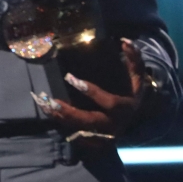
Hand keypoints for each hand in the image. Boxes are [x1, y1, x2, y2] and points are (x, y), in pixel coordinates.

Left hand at [32, 39, 147, 140]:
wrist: (136, 114)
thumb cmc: (132, 89)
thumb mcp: (137, 74)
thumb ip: (134, 57)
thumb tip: (124, 40)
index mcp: (125, 107)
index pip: (109, 103)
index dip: (91, 92)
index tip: (71, 78)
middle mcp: (115, 124)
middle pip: (91, 122)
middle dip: (70, 113)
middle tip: (52, 101)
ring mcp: (104, 135)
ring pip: (80, 131)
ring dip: (61, 119)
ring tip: (45, 105)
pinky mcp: (95, 141)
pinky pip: (77, 136)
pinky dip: (62, 126)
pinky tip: (49, 113)